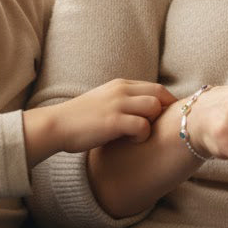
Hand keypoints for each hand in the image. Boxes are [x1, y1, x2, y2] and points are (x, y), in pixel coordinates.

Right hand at [24, 79, 175, 165]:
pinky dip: (143, 135)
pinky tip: (132, 142)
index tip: (172, 117)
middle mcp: (121, 90)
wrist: (56, 125)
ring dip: (154, 123)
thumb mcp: (104, 102)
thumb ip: (123, 102)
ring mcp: (117, 104)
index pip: (155, 87)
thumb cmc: (80, 119)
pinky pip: (142, 126)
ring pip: (153, 107)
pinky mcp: (113, 121)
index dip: (167, 102)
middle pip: (159, 93)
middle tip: (168, 128)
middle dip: (168, 110)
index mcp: (120, 85)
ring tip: (143, 135)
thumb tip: (143, 111)